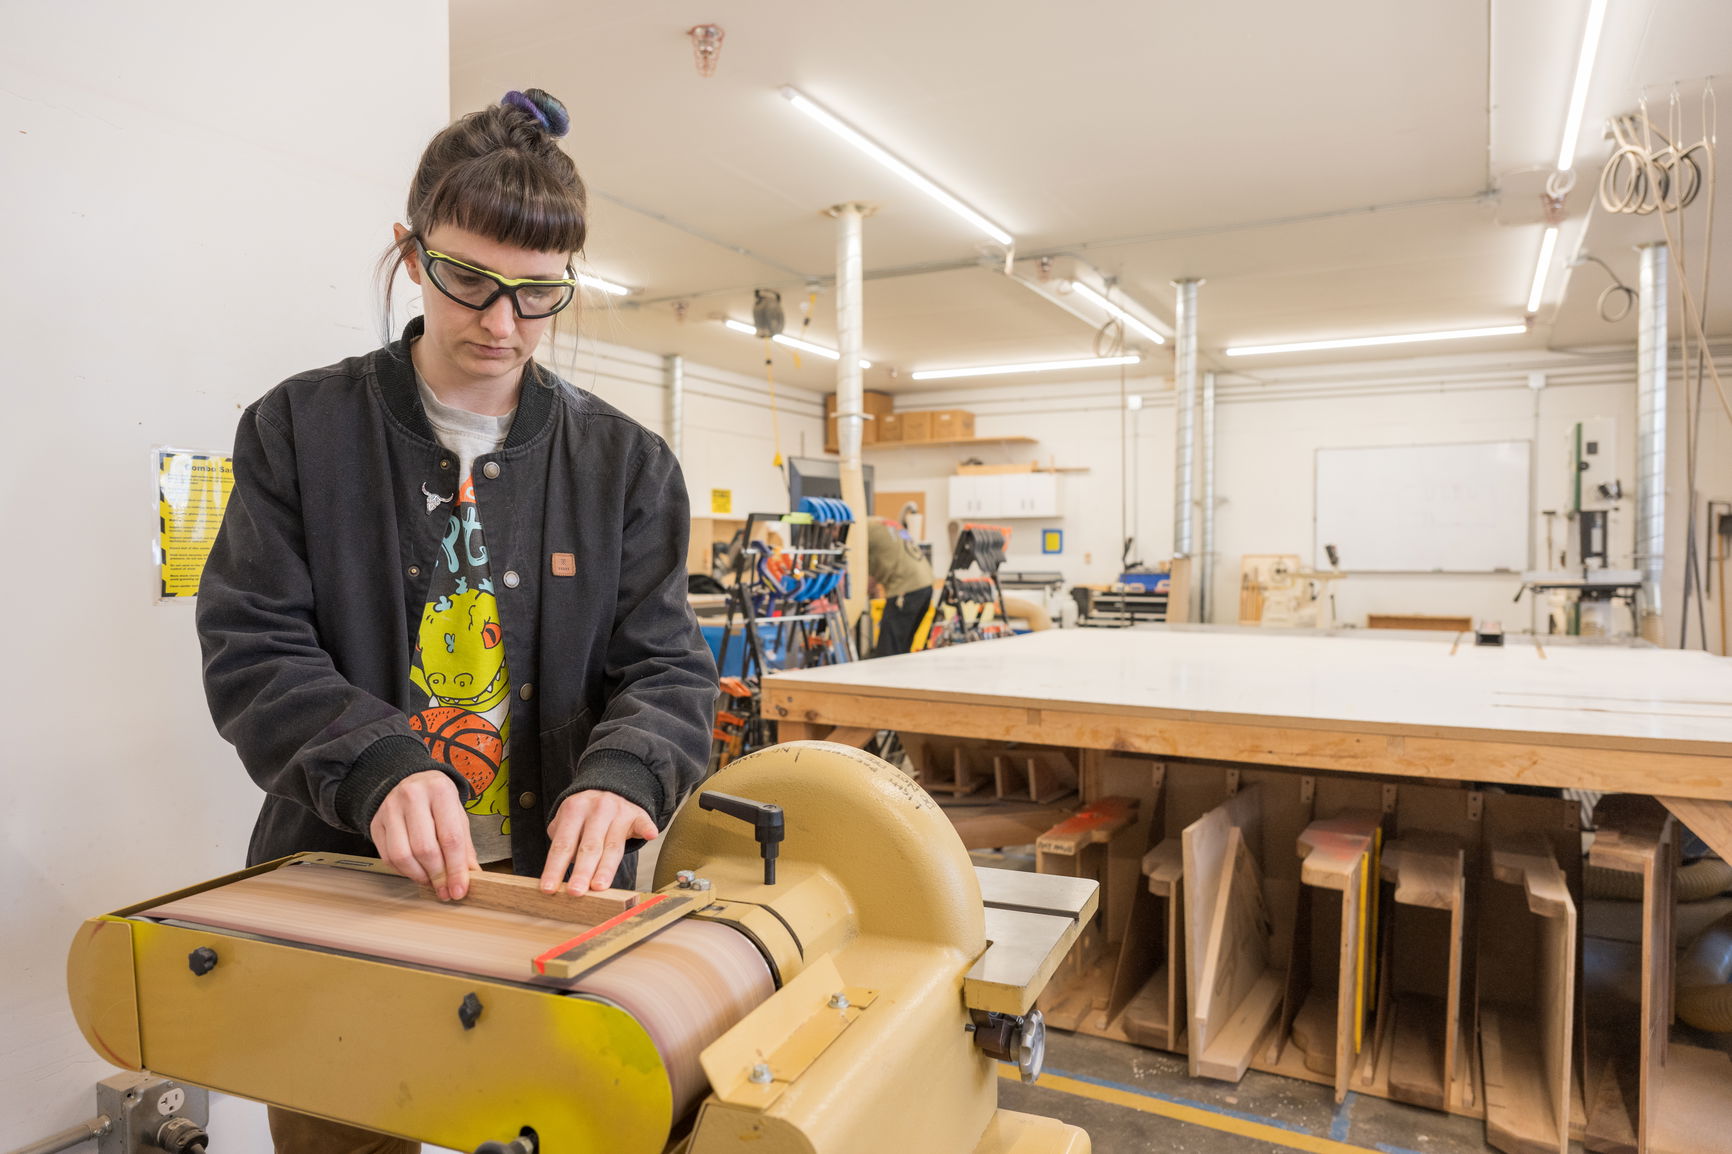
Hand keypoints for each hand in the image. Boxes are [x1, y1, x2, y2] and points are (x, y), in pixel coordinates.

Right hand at [369, 770, 477, 900]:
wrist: (408, 780)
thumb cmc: (437, 800)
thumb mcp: (457, 814)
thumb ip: (465, 845)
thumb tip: (471, 877)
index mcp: (440, 791)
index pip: (450, 838)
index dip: (456, 870)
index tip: (459, 890)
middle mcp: (413, 797)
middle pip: (425, 849)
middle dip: (438, 876)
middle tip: (445, 890)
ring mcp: (390, 809)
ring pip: (403, 856)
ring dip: (419, 876)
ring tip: (431, 880)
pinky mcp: (375, 823)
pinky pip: (388, 857)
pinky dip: (403, 871)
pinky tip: (415, 871)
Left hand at [541, 791, 657, 893]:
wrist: (610, 787)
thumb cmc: (584, 814)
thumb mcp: (567, 820)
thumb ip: (563, 843)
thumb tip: (560, 876)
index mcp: (574, 810)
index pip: (563, 844)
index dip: (555, 868)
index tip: (549, 889)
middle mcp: (596, 809)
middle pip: (589, 846)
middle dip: (582, 871)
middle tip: (575, 892)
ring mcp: (619, 811)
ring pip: (613, 845)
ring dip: (606, 867)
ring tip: (599, 886)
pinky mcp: (637, 814)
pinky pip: (643, 822)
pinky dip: (647, 828)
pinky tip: (651, 835)